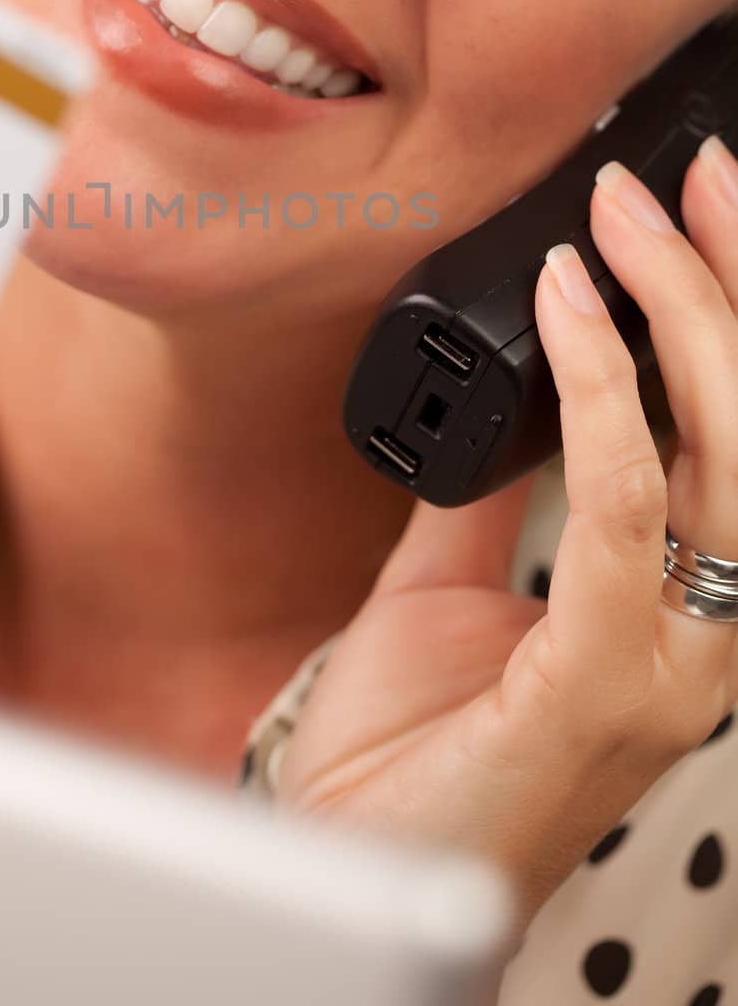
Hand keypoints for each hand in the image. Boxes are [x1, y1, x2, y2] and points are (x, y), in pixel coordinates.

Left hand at [274, 139, 737, 942]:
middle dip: (730, 288)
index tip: (691, 210)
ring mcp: (672, 659)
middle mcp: (701, 627)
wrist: (352, 871)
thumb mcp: (446, 588)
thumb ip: (485, 501)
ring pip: (725, 456)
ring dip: (685, 315)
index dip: (724, 317)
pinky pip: (618, 505)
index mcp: (672, 601)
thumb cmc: (411, 749)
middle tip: (687, 180)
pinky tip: (564, 305)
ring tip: (631, 214)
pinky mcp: (609, 680)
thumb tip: (495, 407)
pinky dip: (603, 390)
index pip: (732, 436)